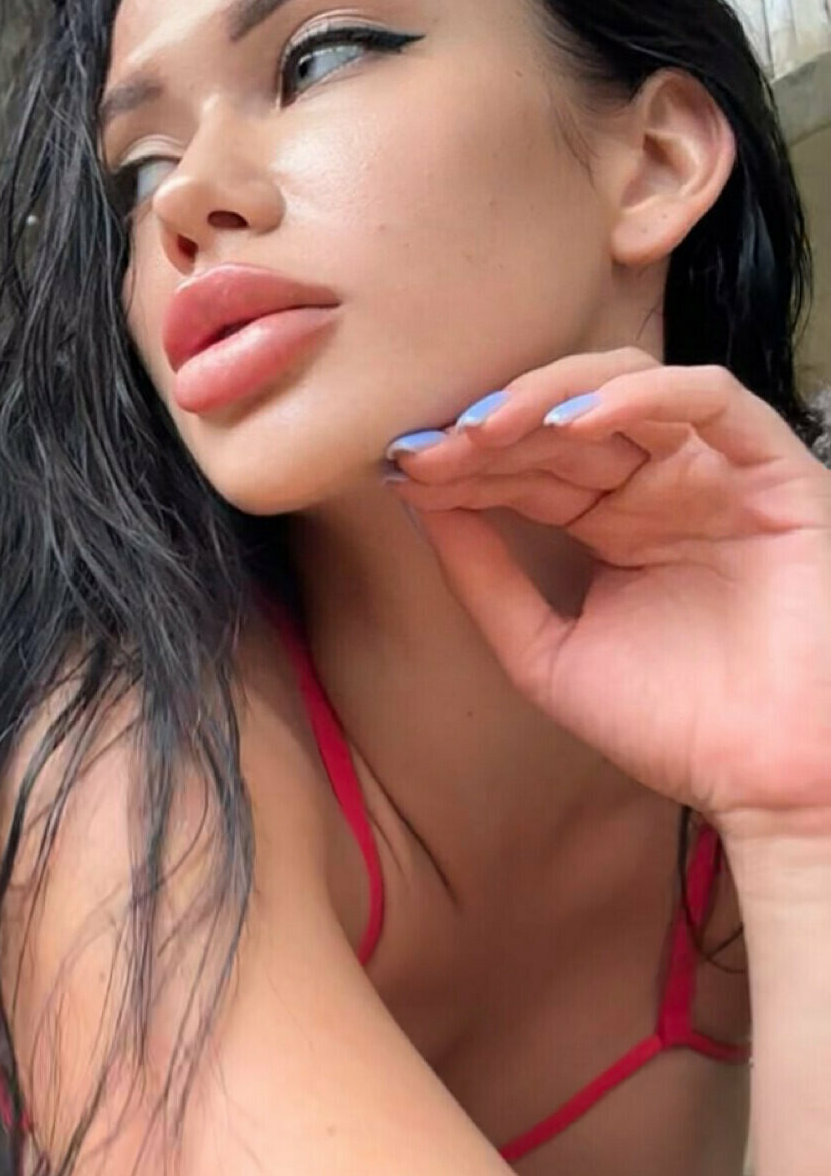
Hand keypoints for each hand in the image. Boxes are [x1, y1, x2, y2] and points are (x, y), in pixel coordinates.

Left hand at [382, 347, 830, 843]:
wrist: (767, 783)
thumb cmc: (672, 727)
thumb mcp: (545, 653)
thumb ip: (484, 581)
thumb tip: (416, 505)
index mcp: (607, 522)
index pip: (523, 466)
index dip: (461, 462)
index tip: (401, 470)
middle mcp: (657, 488)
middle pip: (558, 427)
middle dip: (488, 432)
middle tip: (428, 449)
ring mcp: (713, 474)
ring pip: (624, 392)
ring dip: (548, 398)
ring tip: (486, 428)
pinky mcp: (774, 472)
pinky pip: (713, 401)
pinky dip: (644, 396)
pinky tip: (575, 421)